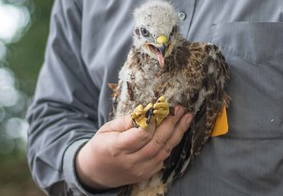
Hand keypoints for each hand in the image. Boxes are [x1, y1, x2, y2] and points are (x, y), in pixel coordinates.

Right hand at [75, 108, 192, 190]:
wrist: (95, 172)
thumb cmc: (101, 146)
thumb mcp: (107, 129)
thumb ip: (127, 121)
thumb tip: (147, 110)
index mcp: (117, 148)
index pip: (141, 135)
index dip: (153, 121)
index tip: (161, 107)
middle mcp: (130, 162)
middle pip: (157, 142)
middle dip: (171, 124)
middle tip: (180, 109)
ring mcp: (140, 170)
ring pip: (164, 151)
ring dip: (177, 133)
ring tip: (187, 117)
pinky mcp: (146, 174)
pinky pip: (163, 158)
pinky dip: (172, 144)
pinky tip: (178, 131)